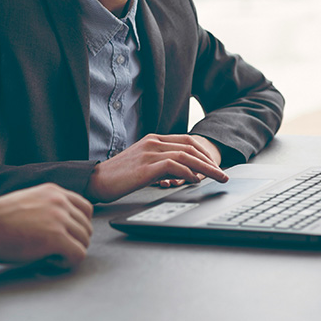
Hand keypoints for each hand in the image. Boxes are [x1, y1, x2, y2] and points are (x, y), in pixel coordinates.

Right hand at [0, 183, 92, 268]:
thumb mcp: (29, 201)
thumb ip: (49, 206)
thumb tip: (62, 224)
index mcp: (54, 191)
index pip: (85, 208)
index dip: (79, 226)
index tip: (68, 236)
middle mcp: (60, 201)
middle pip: (87, 227)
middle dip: (76, 241)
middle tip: (57, 250)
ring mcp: (59, 218)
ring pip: (85, 241)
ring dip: (72, 252)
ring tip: (52, 257)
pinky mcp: (56, 238)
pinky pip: (78, 254)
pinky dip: (69, 262)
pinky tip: (52, 262)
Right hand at [87, 133, 227, 202]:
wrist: (97, 180)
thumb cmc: (119, 176)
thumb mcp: (144, 166)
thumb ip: (162, 165)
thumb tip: (183, 174)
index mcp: (153, 140)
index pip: (186, 141)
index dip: (204, 153)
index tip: (215, 166)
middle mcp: (153, 142)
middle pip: (190, 146)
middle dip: (210, 161)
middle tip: (223, 174)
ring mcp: (150, 152)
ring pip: (186, 155)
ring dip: (206, 168)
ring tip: (217, 178)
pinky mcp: (146, 166)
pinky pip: (174, 165)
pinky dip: (188, 172)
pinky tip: (195, 181)